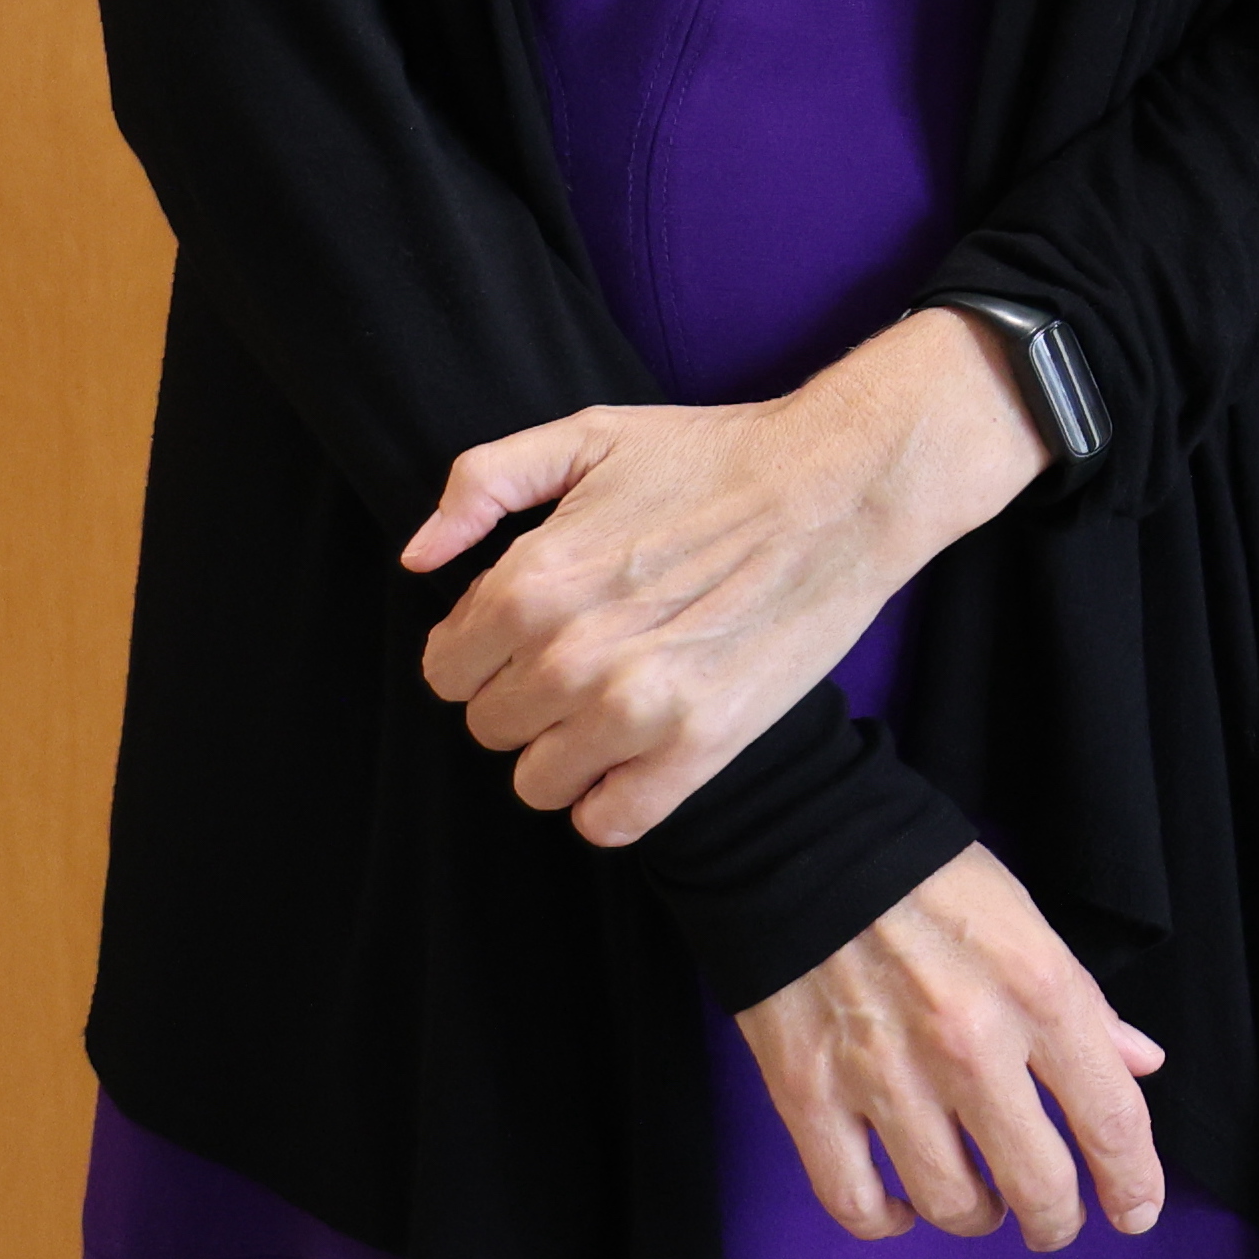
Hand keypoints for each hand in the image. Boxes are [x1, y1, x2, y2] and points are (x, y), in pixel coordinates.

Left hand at [405, 311, 1046, 845]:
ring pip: (538, 782)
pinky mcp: (698, 748)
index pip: (444, 669)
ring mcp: (635, 709)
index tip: (532, 628)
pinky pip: (607, 822)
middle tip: (587, 652)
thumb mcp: (588, 436)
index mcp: (531, 581)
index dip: (482, 648)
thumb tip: (417, 558)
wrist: (841, 485)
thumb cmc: (714, 458)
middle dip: (525, 694)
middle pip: (488, 728)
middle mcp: (570, 654)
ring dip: (567, 749)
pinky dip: (614, 797)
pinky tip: (643, 748)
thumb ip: (483, 483)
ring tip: (616, 697)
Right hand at [738, 842, 1169, 1248]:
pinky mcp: (812, 1096)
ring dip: (978, 1218)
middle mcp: (970, 1045)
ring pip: (952, 1203)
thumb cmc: (922, 874)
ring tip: (983, 1202)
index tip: (1135, 1209)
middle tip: (1056, 1220)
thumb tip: (1138, 1062)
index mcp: (1038, 991)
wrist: (801, 841)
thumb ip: (1085, 1002)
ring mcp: (887, 1078)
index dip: (1134, 1183)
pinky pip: (857, 1202)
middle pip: (1038, 1185)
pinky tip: (904, 1206)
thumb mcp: (1027, 917)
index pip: (1111, 1119)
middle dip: (1057, 1220)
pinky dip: (887, 1222)